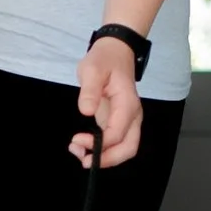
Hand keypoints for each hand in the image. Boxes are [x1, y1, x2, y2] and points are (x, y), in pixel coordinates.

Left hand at [73, 37, 141, 167]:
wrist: (116, 51)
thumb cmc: (104, 59)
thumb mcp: (92, 69)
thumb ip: (89, 90)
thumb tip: (86, 111)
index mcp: (127, 104)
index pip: (118, 134)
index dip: (100, 143)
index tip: (77, 140)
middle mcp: (132, 115)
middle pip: (128, 148)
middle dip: (107, 160)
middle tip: (83, 159)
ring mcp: (128, 120)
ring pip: (125, 148)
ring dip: (106, 158)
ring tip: (81, 154)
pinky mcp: (120, 121)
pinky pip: (117, 142)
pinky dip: (104, 150)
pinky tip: (86, 146)